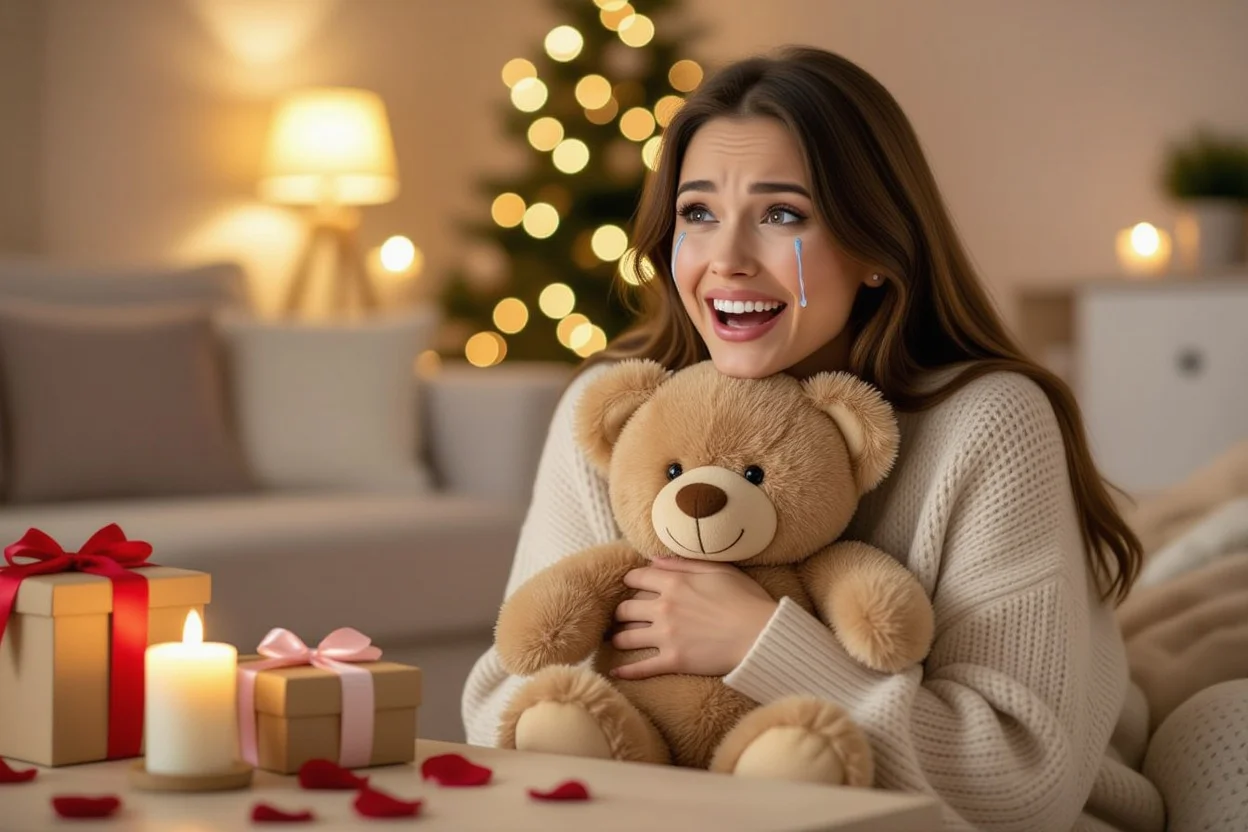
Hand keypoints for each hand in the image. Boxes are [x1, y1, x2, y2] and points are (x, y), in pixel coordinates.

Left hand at [610, 558, 777, 679]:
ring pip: (627, 637)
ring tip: (617, 640)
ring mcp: (666, 636)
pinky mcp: (673, 661)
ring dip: (619, 638)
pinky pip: (641, 667)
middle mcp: (664, 607)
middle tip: (622, 616)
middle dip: (621, 611)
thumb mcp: (718, 570)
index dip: (630, 581)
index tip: (631, 586)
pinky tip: (616, 672)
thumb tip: (654, 559)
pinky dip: (625, 671)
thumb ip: (683, 563)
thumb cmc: (746, 600)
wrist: (761, 635)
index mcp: (674, 582)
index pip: (636, 577)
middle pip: (625, 608)